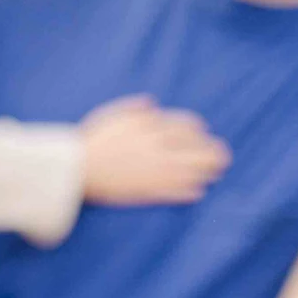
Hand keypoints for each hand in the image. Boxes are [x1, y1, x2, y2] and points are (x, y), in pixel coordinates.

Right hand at [80, 95, 228, 206]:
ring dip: (207, 173)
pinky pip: (176, 192)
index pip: (188, 126)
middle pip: (198, 148)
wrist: (74, 169)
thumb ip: (135, 109)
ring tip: (216, 175)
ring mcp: (155, 170)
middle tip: (223, 157)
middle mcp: (160, 147)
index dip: (198, 131)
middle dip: (213, 152)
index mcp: (153, 126)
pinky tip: (197, 193)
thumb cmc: (90, 140)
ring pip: (192, 171)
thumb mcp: (112, 114)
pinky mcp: (147, 191)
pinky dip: (189, 192)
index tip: (202, 135)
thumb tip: (152, 104)